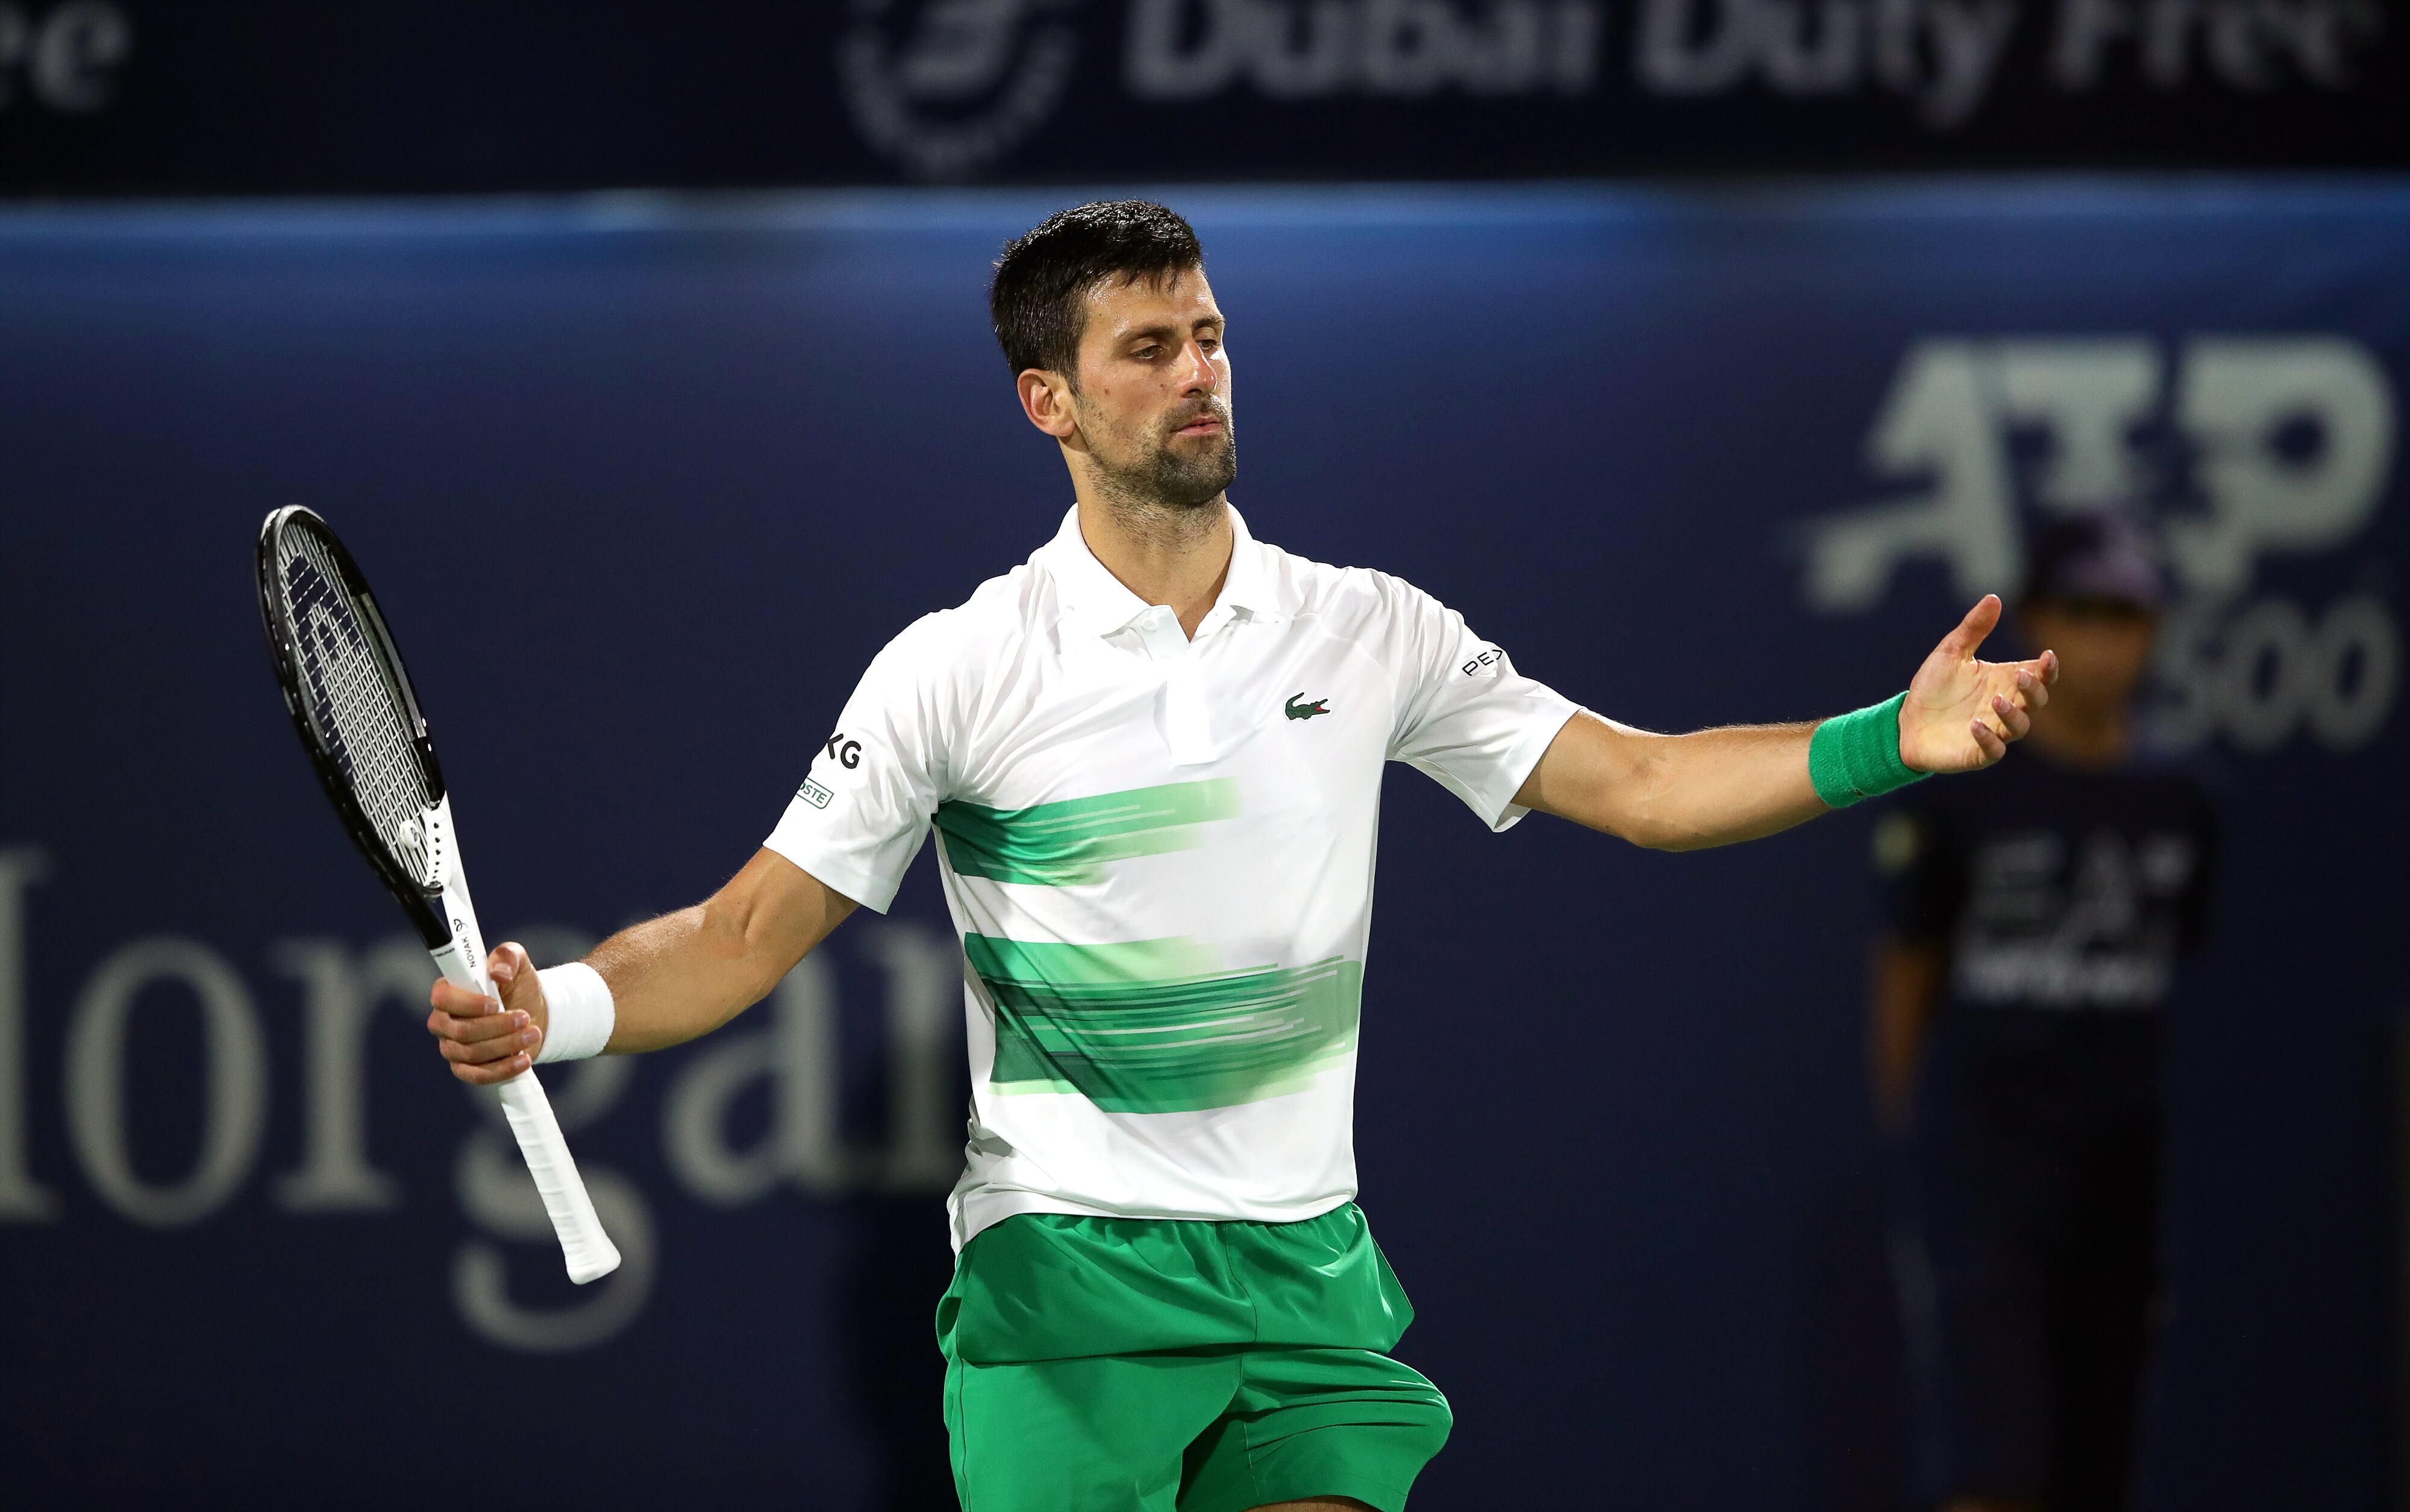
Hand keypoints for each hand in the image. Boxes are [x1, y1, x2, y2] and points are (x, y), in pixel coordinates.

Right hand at [424, 941, 548, 1085]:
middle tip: (525, 1018)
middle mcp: (444, 1021)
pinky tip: (524, 1059)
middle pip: (461, 1031)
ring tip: (533, 1033)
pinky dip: (503, 1069)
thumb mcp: (518, 962)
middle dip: (497, 1026)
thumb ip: (507, 957)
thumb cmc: (518, 986)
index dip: (467, 1004)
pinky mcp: (465, 1069)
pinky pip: (477, 1076)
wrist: (535, 1015)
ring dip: (507, 1044)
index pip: (442, 999)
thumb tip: (497, 972)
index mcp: (448, 992)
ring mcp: (452, 1048)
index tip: (495, 1003)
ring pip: (472, 1053)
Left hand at [1898, 595, 2057, 772]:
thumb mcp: (1950, 652)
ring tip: (1996, 699)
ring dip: (2012, 714)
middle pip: (2036, 701)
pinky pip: (1993, 751)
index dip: (2047, 669)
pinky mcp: (1976, 753)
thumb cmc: (1932, 688)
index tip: (2047, 656)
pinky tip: (1976, 725)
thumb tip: (1994, 598)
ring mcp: (1994, 731)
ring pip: (2019, 727)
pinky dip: (1989, 739)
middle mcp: (2005, 707)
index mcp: (2004, 681)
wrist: (1904, 722)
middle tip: (2021, 676)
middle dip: (2034, 689)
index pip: (2038, 676)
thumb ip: (1973, 628)